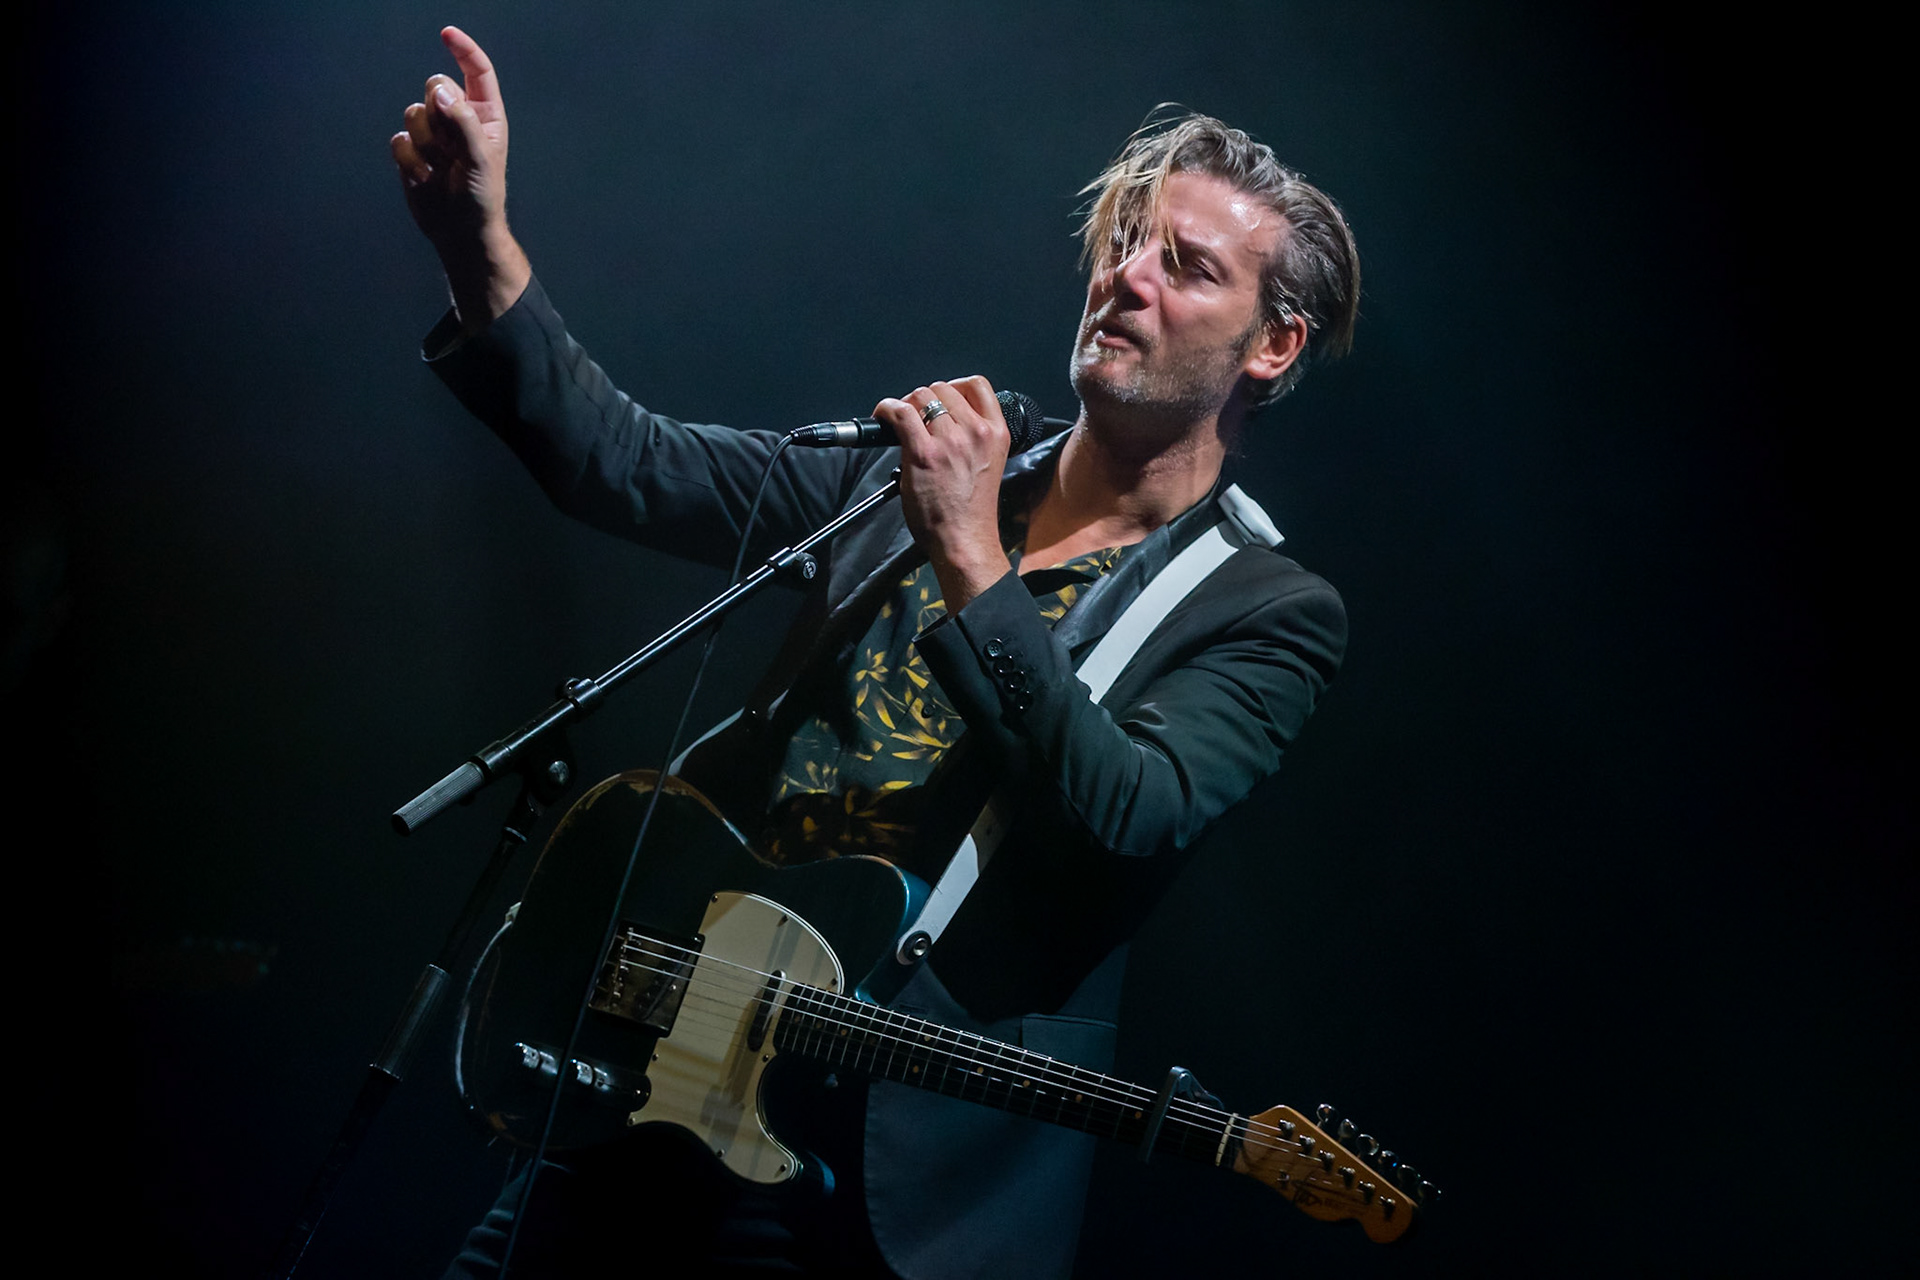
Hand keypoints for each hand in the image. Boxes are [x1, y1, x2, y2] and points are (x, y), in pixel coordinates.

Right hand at [390, 27, 528, 327]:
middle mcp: (459, 119)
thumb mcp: (482, 161)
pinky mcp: (412, 151)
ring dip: (425, 142)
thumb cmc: (482, 198)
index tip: (446, 33)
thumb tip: (442, 94)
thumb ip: (465, 124)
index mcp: (485, 115)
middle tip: (451, 145)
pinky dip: (409, 159)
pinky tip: (425, 178)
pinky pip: (399, 138)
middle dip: (438, 112)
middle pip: (436, 87)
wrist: (459, 231)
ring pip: (414, 112)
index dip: (463, 50)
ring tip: (441, 168)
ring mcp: (434, 134)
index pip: (476, 71)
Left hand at [874, 377, 1013, 612]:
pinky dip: (886, 409)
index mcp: (996, 433)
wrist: (965, 540)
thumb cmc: (972, 511)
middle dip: (925, 399)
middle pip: (943, 388)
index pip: (977, 385)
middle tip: (915, 418)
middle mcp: (976, 431)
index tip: (941, 400)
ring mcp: (950, 440)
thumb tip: (941, 419)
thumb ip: (972, 438)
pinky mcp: (923, 452)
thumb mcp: (986, 463)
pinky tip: (882, 418)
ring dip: (907, 405)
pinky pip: (900, 413)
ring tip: (900, 423)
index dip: (954, 387)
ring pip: (921, 396)